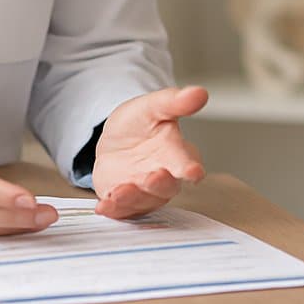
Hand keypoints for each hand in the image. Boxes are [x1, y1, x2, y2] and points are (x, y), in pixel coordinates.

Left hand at [92, 85, 207, 218]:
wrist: (115, 141)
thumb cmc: (140, 124)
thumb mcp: (152, 106)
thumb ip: (174, 102)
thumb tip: (200, 92)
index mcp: (177, 154)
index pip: (189, 164)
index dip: (191, 168)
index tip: (193, 172)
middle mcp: (165, 178)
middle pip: (167, 187)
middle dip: (160, 184)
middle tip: (153, 177)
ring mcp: (145, 193)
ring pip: (143, 200)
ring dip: (132, 198)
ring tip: (120, 191)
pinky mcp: (125, 203)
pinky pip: (121, 211)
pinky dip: (113, 210)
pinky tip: (103, 206)